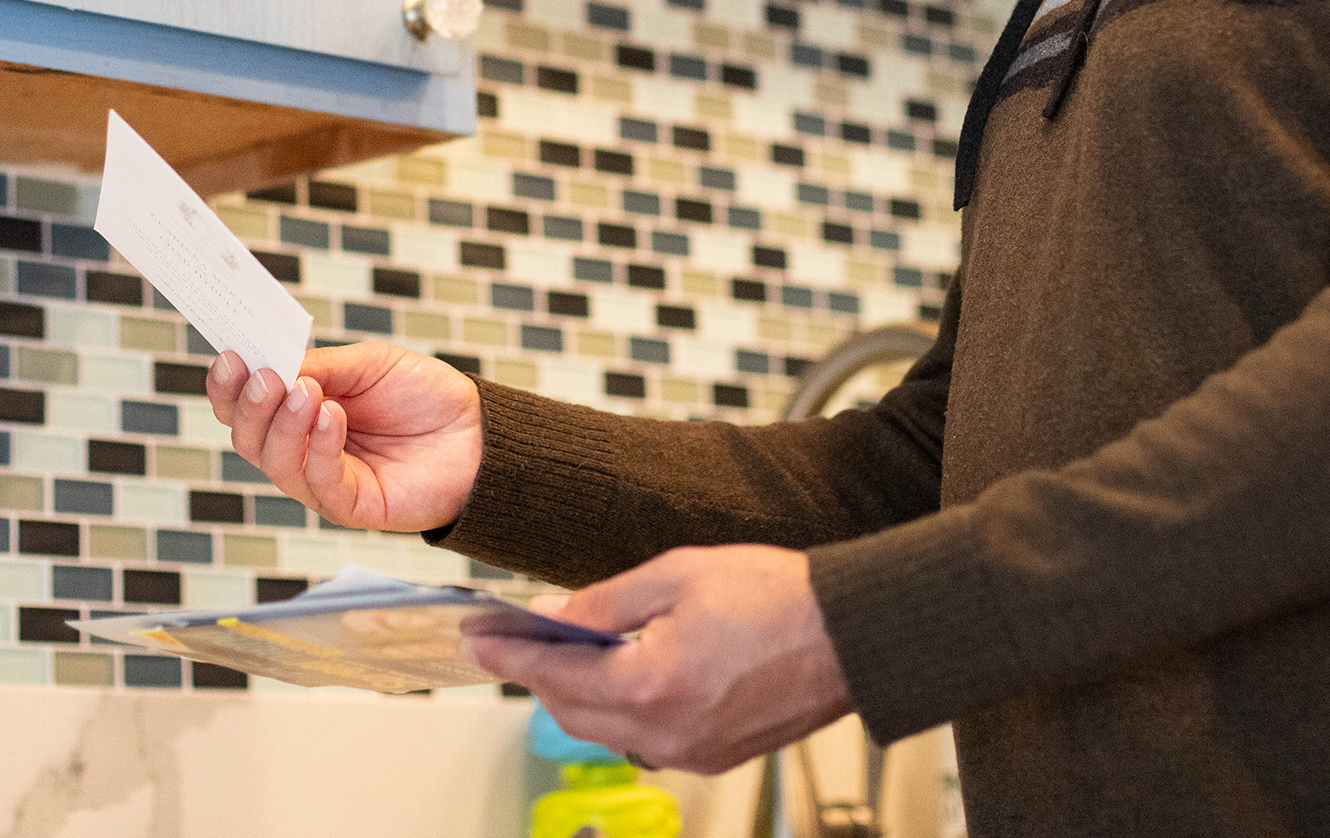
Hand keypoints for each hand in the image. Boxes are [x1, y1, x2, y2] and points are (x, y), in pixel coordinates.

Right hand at [206, 344, 481, 532]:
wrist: (478, 433)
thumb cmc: (424, 396)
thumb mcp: (368, 364)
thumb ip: (321, 365)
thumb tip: (275, 366)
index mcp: (298, 413)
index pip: (245, 406)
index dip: (229, 385)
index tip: (230, 357)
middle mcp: (301, 450)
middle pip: (248, 438)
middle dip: (249, 406)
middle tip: (265, 376)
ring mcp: (322, 481)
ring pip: (275, 462)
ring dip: (283, 423)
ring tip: (306, 391)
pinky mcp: (349, 506)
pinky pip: (318, 482)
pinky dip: (319, 446)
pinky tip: (333, 416)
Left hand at [464, 545, 853, 774]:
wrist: (851, 633)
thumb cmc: (778, 595)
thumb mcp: (677, 575)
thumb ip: (605, 603)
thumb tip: (552, 617)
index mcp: (652, 684)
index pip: (552, 675)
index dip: (508, 654)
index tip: (478, 640)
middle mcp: (667, 731)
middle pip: (571, 714)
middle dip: (536, 678)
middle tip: (512, 642)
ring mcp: (693, 750)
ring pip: (606, 731)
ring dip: (576, 696)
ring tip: (565, 653)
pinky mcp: (716, 755)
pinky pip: (647, 739)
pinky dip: (621, 711)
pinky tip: (624, 676)